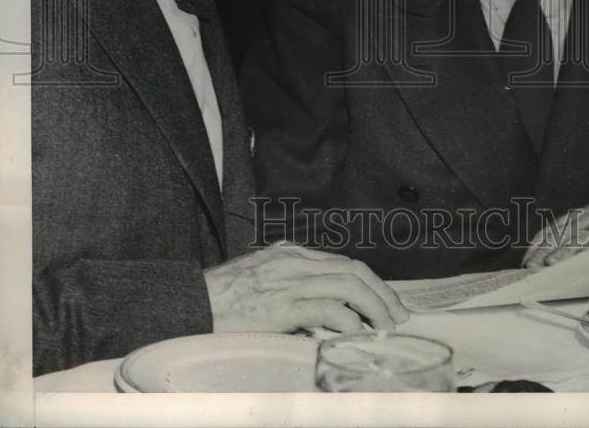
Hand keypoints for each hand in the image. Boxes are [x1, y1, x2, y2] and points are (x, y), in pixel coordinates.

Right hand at [204, 243, 408, 333]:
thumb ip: (288, 285)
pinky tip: (358, 333)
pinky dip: (349, 319)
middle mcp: (295, 262)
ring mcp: (289, 281)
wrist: (190, 302)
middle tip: (398, 315)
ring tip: (386, 326)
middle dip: (381, 291)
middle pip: (353, 269)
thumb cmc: (221, 298)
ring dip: (374, 305)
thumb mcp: (259, 280)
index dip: (370, 281)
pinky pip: (327, 307)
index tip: (386, 301)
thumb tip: (318, 311)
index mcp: (291, 255)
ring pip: (348, 284)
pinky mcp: (282, 305)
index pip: (342, 262)